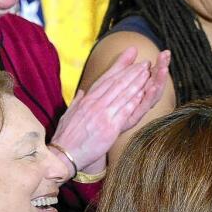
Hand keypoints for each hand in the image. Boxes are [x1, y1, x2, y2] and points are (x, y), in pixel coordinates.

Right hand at [51, 47, 169, 174]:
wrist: (63, 155)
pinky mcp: (109, 127)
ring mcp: (102, 115)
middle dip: (132, 71)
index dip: (119, 66)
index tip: (129, 56)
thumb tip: (83, 92)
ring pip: (122, 94)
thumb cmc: (66, 137)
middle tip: (145, 62)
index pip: (106, 79)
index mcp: (87, 100)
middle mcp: (94, 104)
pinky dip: (134, 100)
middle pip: (116, 83)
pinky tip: (144, 93)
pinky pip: (124, 111)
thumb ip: (79, 102)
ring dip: (136, 82)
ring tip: (148, 72)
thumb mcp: (69, 114)